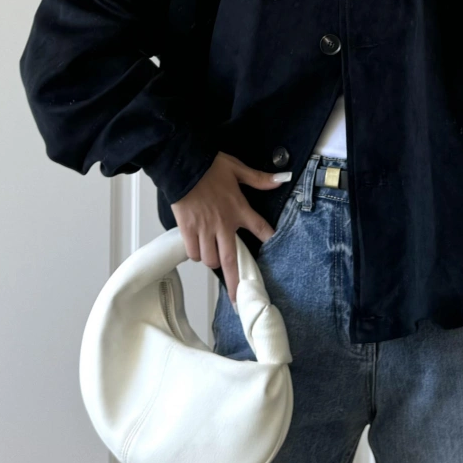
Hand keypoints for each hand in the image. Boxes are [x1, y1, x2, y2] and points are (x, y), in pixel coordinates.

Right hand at [171, 151, 284, 304]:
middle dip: (235, 282)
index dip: (268, 237)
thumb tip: (280, 179)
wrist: (182, 165)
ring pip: (210, 259)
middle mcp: (223, 224)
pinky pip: (193, 252)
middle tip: (238, 297)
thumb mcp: (237, 169)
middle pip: (230, 260)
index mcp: (238, 209)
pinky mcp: (187, 229)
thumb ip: (259, 178)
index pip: (260, 227)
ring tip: (213, 256)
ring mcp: (204, 229)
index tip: (272, 246)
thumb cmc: (209, 166)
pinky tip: (197, 249)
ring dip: (212, 261)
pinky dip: (196, 254)